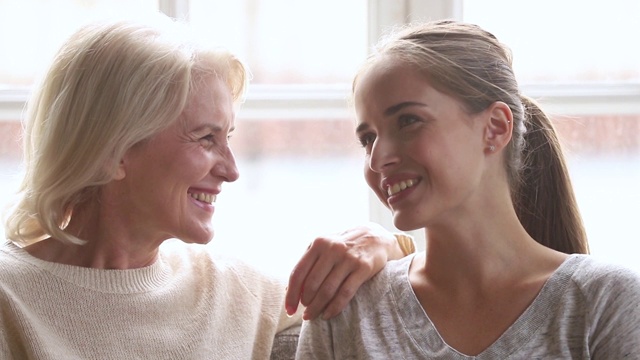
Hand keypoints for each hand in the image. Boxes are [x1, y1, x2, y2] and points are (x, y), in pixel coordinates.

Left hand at [285, 222, 401, 319]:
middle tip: (304, 313)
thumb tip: (288, 289)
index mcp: (318, 243)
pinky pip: (345, 293)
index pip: (298, 273)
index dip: (291, 294)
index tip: (288, 309)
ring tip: (312, 316)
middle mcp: (332, 249)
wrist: (375, 237)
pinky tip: (327, 314)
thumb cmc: (344, 245)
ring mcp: (348, 258)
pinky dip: (334, 307)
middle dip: (305, 303)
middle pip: (312, 284)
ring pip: (327, 290)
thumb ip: (307, 263)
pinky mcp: (363, 268)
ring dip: (317, 307)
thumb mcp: (324, 247)